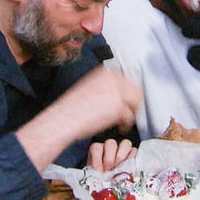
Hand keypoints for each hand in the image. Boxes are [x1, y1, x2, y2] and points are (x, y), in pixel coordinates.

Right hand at [16, 66, 141, 171]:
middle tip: (129, 112)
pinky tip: (120, 127)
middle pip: (136, 89)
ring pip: (136, 102)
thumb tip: (115, 93)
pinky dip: (126, 124)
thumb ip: (104, 87)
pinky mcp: (118, 107)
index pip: (126, 80)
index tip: (125, 101)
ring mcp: (117, 92)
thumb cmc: (71, 108)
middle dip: (133, 102)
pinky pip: (130, 116)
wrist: (64, 118)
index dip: (127, 93)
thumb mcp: (88, 88)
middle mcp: (112, 79)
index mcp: (104, 73)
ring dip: (132, 112)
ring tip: (125, 121)